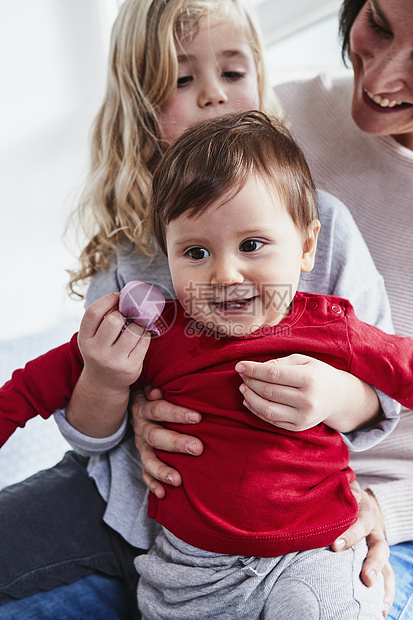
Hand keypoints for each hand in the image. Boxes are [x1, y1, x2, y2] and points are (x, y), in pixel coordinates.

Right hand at [78, 292, 150, 391]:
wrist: (104, 383)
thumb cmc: (101, 350)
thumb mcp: (93, 336)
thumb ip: (103, 317)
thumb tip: (127, 294)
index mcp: (84, 339)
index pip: (93, 312)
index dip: (108, 299)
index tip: (118, 296)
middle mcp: (96, 351)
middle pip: (114, 320)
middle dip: (124, 312)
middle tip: (129, 313)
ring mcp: (113, 361)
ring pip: (133, 330)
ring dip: (138, 323)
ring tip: (136, 324)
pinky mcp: (130, 368)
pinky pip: (144, 342)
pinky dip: (145, 334)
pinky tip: (141, 335)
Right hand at [130, 386, 202, 498]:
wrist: (136, 403)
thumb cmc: (157, 393)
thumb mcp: (155, 386)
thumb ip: (157, 387)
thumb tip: (158, 391)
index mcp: (145, 407)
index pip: (159, 409)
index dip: (176, 413)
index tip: (198, 417)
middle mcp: (141, 427)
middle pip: (156, 436)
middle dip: (176, 443)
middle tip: (198, 448)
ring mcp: (141, 445)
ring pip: (148, 459)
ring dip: (162, 469)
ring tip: (178, 480)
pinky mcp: (143, 458)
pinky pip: (145, 473)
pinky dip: (153, 484)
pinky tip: (163, 493)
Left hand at [235, 354, 378, 432]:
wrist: (339, 397)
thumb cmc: (317, 374)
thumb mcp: (303, 360)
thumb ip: (279, 362)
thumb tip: (254, 367)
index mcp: (309, 379)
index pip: (273, 374)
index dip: (253, 370)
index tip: (239, 366)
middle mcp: (307, 400)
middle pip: (268, 391)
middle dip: (250, 382)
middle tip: (242, 376)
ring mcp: (303, 417)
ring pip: (267, 409)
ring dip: (250, 398)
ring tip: (243, 388)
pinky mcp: (298, 427)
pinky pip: (271, 421)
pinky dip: (256, 411)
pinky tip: (249, 401)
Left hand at [331, 483, 393, 617]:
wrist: (360, 501)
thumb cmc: (345, 499)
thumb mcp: (344, 491)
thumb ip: (342, 491)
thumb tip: (340, 491)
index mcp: (366, 514)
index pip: (362, 523)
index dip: (351, 534)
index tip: (335, 547)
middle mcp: (376, 533)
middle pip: (380, 548)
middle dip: (373, 565)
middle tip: (366, 580)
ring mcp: (378, 547)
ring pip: (386, 566)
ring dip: (383, 585)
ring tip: (379, 606)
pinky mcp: (378, 560)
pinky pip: (385, 577)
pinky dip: (385, 594)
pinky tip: (381, 610)